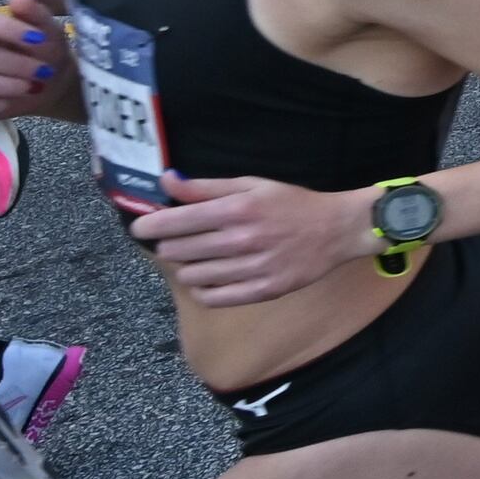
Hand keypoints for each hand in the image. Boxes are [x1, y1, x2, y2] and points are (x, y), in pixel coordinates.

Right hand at [0, 0, 82, 122]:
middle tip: (42, 71)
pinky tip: (12, 102)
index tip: (38, 39)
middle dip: (11, 64)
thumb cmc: (41, 50)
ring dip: (4, 85)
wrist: (46, 83)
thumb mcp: (45, 29)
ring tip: (31, 86)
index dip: (5, 29)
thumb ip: (34, 13)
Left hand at [128, 174, 371, 307]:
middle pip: (177, 251)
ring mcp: (252, 268)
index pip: (173, 222)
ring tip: (196, 260)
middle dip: (169, 246)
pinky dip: (203, 291)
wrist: (337, 229)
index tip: (141, 229)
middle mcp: (241, 240)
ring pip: (192, 277)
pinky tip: (209, 280)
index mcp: (235, 210)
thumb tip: (166, 180)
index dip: (148, 227)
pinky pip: (214, 298)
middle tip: (178, 242)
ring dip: (186, 268)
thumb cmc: (291, 204)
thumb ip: (206, 187)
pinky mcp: (263, 290)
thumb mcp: (251, 185)